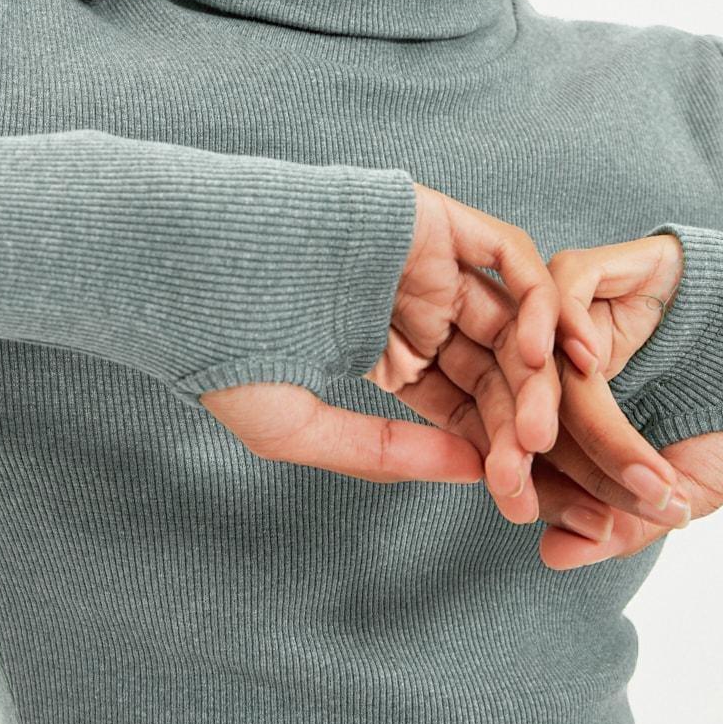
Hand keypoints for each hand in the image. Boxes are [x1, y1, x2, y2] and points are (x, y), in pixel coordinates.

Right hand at [200, 187, 688, 532]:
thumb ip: (384, 454)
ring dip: (536, 372)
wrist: (182, 266)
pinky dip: (534, 303)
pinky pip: (508, 258)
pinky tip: (538, 357)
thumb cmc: (218, 351)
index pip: (463, 407)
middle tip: (539, 476)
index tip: (518, 504)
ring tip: (538, 428)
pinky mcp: (435, 219)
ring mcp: (429, 260)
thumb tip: (470, 476)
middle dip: (522, 425)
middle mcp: (416, 306)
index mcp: (385, 353)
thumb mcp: (300, 427)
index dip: (493, 453)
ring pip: (512, 319)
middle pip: (497, 369)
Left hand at [534, 233, 722, 567]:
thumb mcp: (683, 493)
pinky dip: (566, 320)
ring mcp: (588, 310)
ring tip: (546, 439)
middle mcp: (572, 359)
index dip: (541, 489)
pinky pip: (566, 282)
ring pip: (538, 347)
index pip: (532, 450)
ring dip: (540, 397)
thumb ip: (622, 523)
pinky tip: (587, 360)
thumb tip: (552, 555)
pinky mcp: (613, 267)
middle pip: (526, 400)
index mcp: (577, 413)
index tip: (579, 528)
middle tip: (547, 493)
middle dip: (533, 454)